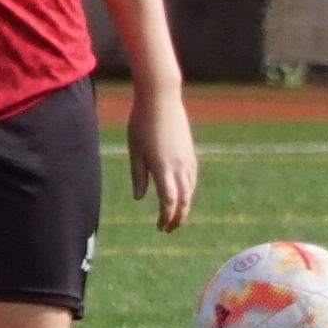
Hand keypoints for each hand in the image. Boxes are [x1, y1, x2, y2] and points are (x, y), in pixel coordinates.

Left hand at [127, 86, 198, 231]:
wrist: (162, 98)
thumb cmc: (142, 122)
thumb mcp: (135, 150)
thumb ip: (138, 175)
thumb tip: (139, 197)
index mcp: (163, 167)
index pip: (169, 201)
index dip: (166, 217)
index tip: (160, 227)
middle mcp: (179, 166)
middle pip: (184, 199)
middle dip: (178, 217)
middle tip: (169, 229)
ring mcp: (187, 158)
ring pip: (190, 190)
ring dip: (184, 205)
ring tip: (175, 216)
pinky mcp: (190, 152)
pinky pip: (192, 178)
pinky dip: (188, 191)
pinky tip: (184, 194)